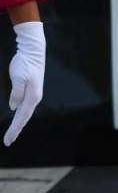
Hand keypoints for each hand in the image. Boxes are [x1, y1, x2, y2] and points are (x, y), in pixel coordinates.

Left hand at [5, 21, 44, 145]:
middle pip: (24, 117)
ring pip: (24, 113)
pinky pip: (24, 107)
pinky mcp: (31, 90)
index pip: (22, 117)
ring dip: (18, 124)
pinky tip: (17, 117)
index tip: (7, 140)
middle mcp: (34, 98)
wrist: (34, 51)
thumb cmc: (25, 63)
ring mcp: (33, 94)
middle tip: (8, 142)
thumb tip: (13, 107)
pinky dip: (20, 115)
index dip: (14, 129)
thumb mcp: (18, 78)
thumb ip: (16, 93)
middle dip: (16, 130)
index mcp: (32, 97)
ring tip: (11, 133)